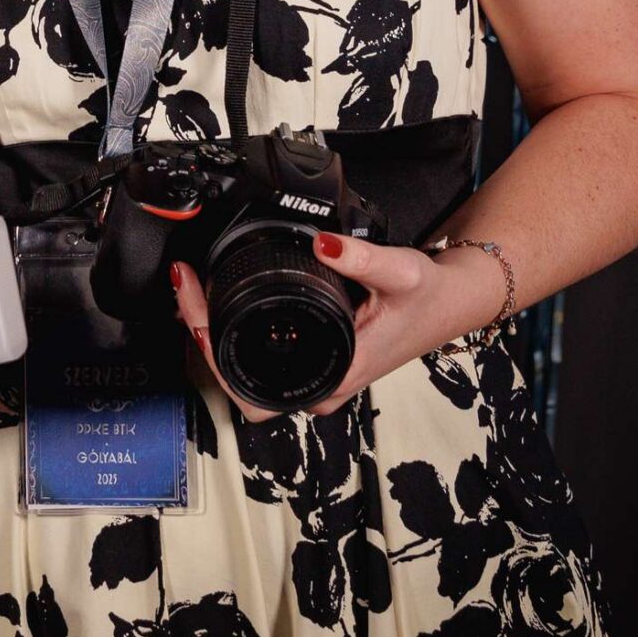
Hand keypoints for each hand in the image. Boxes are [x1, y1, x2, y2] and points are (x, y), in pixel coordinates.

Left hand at [169, 233, 499, 425]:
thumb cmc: (429, 298)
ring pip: (244, 370)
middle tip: (186, 287)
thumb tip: (325, 244)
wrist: (451, 301)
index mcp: (332, 378)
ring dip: (213, 330)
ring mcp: (314, 376)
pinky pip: (258, 355)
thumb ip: (362, 259)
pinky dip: (232, 327)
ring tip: (192, 287)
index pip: (252, 392)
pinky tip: (218, 297)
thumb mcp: (401, 273)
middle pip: (236, 382)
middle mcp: (318, 386)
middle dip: (202, 335)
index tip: (196, 307)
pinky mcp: (313, 359)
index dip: (215, 353)